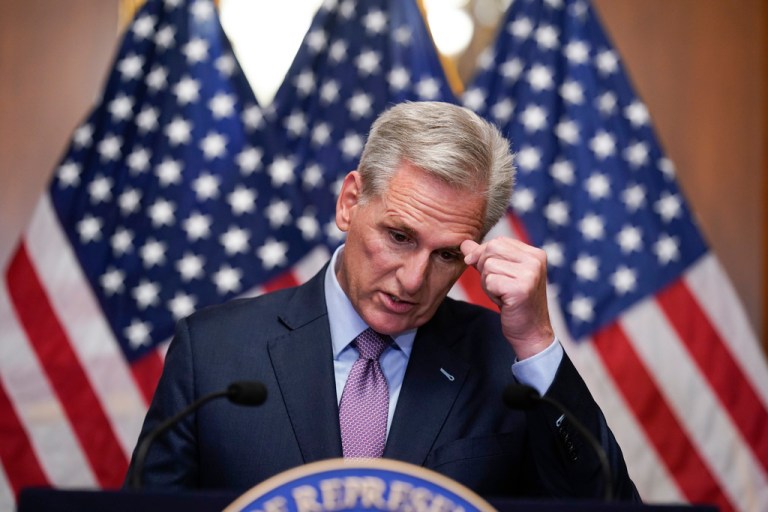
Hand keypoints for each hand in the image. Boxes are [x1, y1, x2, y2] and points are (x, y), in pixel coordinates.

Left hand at [461, 237, 553, 359]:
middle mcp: (535, 260)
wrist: (530, 332)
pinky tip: (504, 301)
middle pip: (491, 249)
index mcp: (534, 253)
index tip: (491, 274)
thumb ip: (484, 257)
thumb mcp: (501, 274)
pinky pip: (490, 281)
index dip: (484, 256)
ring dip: (488, 283)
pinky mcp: (521, 288)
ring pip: (488, 265)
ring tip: (503, 294)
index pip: (498, 241)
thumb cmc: (515, 303)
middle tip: (498, 286)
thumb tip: (464, 243)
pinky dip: (491, 293)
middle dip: (485, 269)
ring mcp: (530, 274)